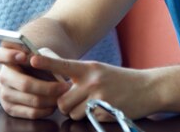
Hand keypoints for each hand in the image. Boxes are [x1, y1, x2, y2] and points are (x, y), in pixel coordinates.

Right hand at [0, 46, 70, 118]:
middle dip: (48, 87)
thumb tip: (44, 63)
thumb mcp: (40, 54)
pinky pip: (31, 113)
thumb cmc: (37, 62)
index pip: (0, 54)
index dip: (10, 55)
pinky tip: (55, 103)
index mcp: (4, 58)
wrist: (30, 75)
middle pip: (25, 84)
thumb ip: (42, 57)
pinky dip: (46, 109)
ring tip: (64, 94)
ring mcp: (4, 94)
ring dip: (51, 99)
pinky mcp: (10, 109)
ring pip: (32, 100)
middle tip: (65, 86)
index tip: (24, 55)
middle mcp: (2, 76)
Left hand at [31, 54, 154, 120]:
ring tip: (94, 103)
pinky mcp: (106, 113)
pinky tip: (105, 108)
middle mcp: (92, 81)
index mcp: (89, 68)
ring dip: (79, 112)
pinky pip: (88, 120)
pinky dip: (93, 117)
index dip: (45, 63)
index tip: (30, 59)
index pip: (63, 65)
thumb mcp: (99, 70)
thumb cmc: (120, 79)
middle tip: (78, 100)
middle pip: (62, 101)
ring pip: (72, 113)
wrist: (149, 88)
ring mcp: (99, 98)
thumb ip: (79, 74)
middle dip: (66, 105)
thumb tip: (56, 78)